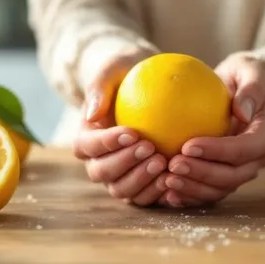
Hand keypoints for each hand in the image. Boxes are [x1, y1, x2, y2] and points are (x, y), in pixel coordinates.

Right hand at [73, 48, 167, 205]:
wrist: (149, 85)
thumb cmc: (128, 72)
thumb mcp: (114, 67)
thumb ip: (100, 86)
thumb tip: (92, 113)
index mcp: (86, 138)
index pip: (87, 146)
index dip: (107, 143)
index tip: (132, 132)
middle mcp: (98, 162)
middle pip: (101, 173)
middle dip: (125, 164)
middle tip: (150, 148)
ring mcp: (119, 177)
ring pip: (122, 190)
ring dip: (141, 180)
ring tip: (163, 162)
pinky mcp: (142, 185)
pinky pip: (146, 196)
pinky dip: (159, 192)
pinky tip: (177, 177)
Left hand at [161, 54, 264, 207]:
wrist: (241, 92)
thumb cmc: (244, 77)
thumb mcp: (251, 72)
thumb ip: (251, 89)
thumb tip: (242, 111)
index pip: (245, 149)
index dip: (218, 151)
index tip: (188, 145)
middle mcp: (255, 161)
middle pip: (232, 176)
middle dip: (202, 174)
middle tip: (172, 164)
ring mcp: (239, 172)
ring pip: (218, 190)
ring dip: (192, 188)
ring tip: (166, 179)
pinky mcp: (222, 178)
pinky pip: (206, 192)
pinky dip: (187, 196)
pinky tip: (165, 192)